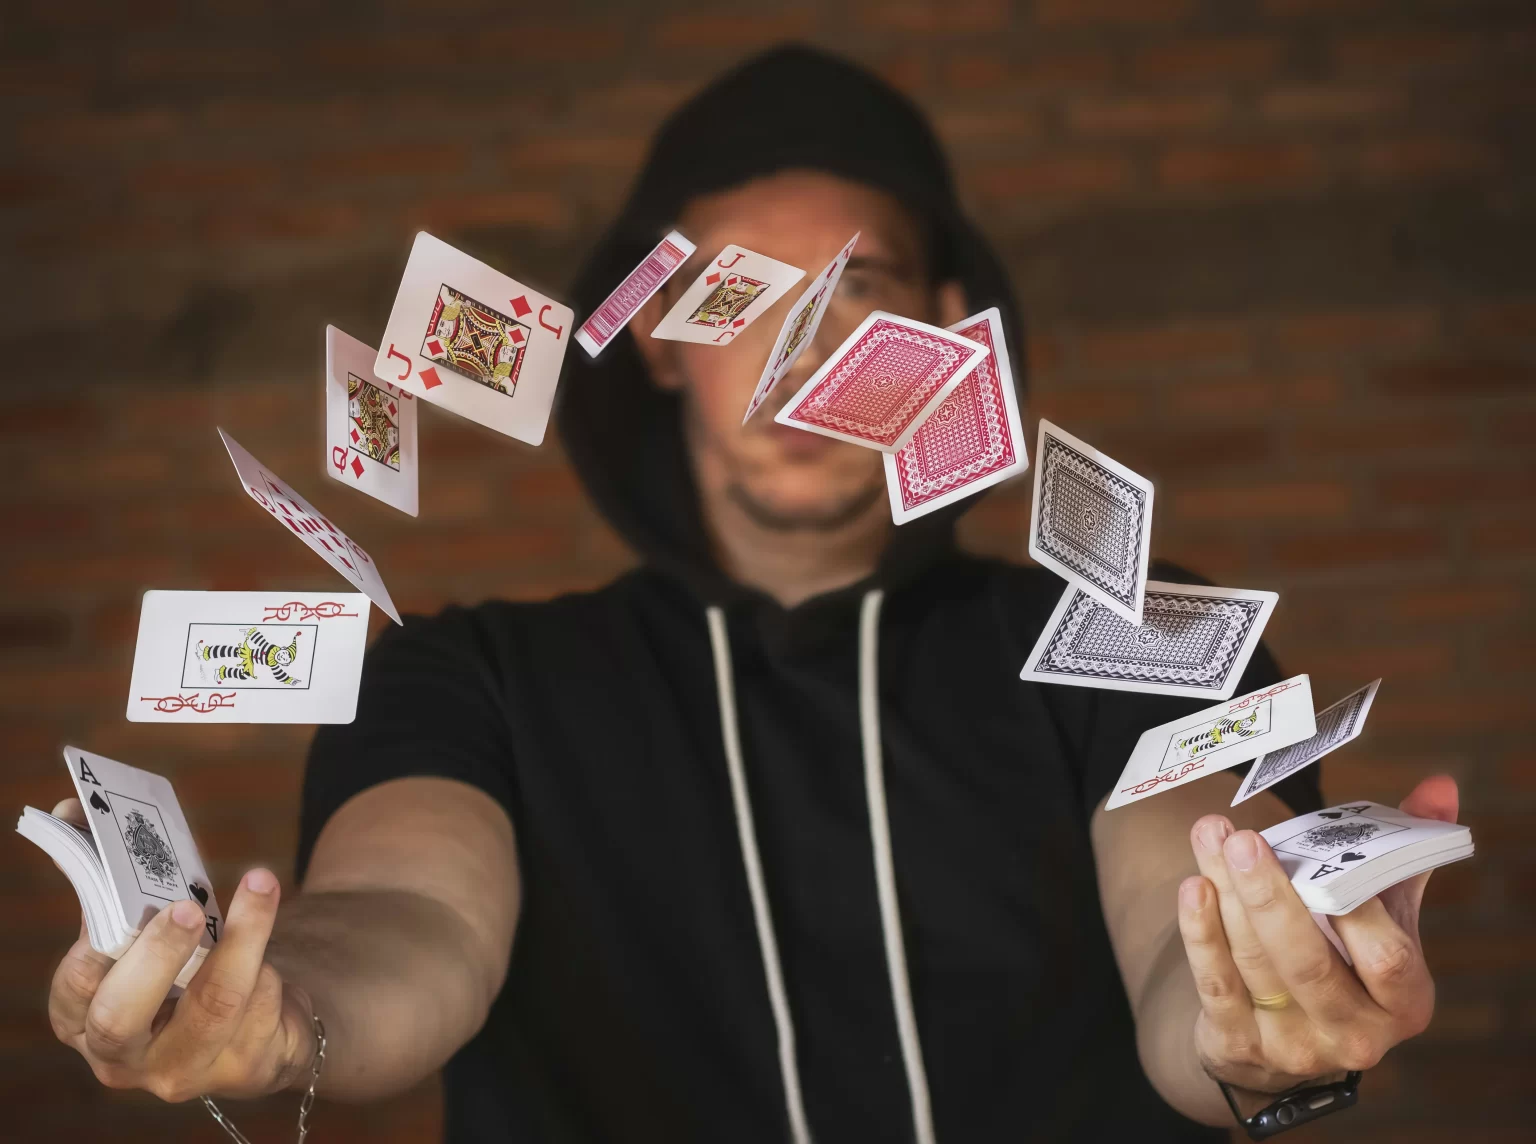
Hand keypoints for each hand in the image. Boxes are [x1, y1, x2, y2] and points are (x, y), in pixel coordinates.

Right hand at [46, 798, 316, 1102]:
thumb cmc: (187, 966)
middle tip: (185, 907)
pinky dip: (270, 962)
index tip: (120, 904)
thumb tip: (74, 810)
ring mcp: (184, 1070)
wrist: (259, 1020)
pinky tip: (271, 947)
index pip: (75, 991)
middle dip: (154, 956)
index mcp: (84, 1020)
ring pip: (213, 1004)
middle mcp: (124, 1057)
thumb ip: (114, 881)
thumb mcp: (151, 931)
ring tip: (259, 883)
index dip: (92, 950)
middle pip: (121, 1016)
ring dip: (242, 934)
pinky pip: (261, 1007)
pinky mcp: (246, 1068)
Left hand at [1176, 776, 1456, 1095]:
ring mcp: (1295, 1046)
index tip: (1328, 857)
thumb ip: (1404, 853)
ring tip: (1210, 837)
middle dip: (1271, 896)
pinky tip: (1193, 886)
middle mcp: (1353, 1033)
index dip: (1359, 913)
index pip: (1388, 958)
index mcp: (1403, 1001)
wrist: (1278, 1037)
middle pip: (1308, 962)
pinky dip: (1200, 933)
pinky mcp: (1240, 1045)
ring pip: (1255, 964)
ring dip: (1226, 894)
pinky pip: (1216, 985)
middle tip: (1244, 839)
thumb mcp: (1383, 917)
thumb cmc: (1340, 960)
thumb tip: (1438, 787)